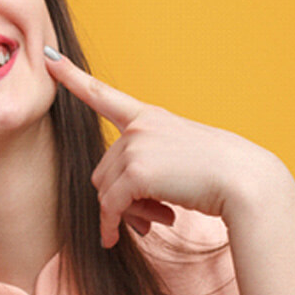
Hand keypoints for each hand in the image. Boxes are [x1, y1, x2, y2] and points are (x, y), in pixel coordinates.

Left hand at [45, 50, 285, 247]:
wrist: (245, 181)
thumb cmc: (219, 173)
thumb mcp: (179, 159)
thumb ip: (145, 168)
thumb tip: (114, 206)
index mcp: (150, 117)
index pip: (104, 94)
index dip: (73, 76)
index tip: (50, 56)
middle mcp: (139, 127)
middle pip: (103, 170)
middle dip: (118, 199)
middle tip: (147, 219)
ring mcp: (137, 146)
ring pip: (105, 190)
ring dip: (123, 214)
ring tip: (155, 222)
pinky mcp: (137, 171)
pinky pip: (111, 206)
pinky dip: (113, 225)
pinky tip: (122, 238)